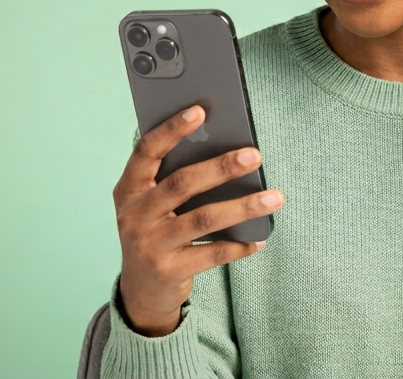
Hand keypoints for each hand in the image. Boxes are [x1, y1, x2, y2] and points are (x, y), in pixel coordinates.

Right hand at [113, 104, 284, 335]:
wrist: (141, 291)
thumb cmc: (155, 233)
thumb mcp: (151, 204)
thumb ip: (172, 179)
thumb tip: (221, 147)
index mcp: (128, 189)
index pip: (146, 152)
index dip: (171, 130)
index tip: (199, 112)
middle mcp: (134, 215)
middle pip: (181, 184)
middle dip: (221, 167)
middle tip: (254, 155)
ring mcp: (149, 245)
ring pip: (203, 219)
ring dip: (243, 206)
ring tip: (274, 197)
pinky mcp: (168, 271)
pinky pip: (211, 254)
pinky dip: (239, 245)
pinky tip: (260, 238)